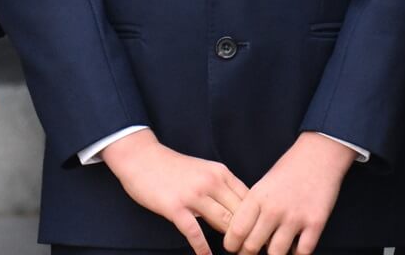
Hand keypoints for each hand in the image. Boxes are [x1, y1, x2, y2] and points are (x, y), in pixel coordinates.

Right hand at [103, 129, 248, 254]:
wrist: (143, 158)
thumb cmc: (173, 167)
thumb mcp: (204, 170)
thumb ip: (221, 186)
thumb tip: (239, 207)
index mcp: (221, 173)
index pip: (249, 198)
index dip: (257, 217)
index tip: (260, 232)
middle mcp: (212, 182)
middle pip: (240, 212)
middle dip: (247, 232)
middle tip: (251, 248)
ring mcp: (194, 195)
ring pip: (223, 221)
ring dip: (230, 241)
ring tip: (235, 253)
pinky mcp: (175, 208)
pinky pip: (194, 232)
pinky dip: (202, 248)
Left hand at [224, 133, 354, 254]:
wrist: (320, 153)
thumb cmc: (290, 168)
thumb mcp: (264, 184)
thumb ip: (253, 209)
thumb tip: (241, 235)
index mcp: (258, 196)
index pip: (236, 232)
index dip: (232, 245)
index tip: (235, 247)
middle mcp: (274, 208)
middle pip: (252, 247)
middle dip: (249, 253)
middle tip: (252, 251)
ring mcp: (296, 217)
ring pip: (275, 254)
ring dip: (273, 254)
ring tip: (274, 247)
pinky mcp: (316, 222)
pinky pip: (302, 252)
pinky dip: (296, 253)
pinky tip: (294, 246)